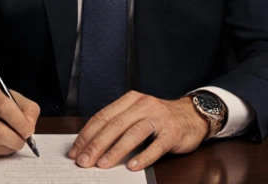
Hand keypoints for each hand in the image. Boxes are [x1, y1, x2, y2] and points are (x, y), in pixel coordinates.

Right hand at [0, 80, 39, 156]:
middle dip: (15, 140)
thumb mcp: (11, 96)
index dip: (19, 123)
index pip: (3, 107)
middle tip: (22, 141)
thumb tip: (29, 129)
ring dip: (6, 148)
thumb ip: (26, 110)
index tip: (28, 132)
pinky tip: (0, 146)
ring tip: (12, 144)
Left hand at [68, 91, 209, 170]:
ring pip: (133, 133)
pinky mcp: (172, 132)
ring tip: (103, 164)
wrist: (192, 116)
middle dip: (96, 144)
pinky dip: (143, 157)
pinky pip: (156, 146)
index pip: (103, 116)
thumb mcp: (137, 115)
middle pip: (115, 125)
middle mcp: (144, 105)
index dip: (87, 135)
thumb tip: (90, 146)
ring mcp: (159, 118)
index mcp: (130, 100)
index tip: (75, 151)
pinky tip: (132, 166)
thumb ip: (118, 126)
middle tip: (84, 161)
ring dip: (116, 150)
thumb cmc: (159, 119)